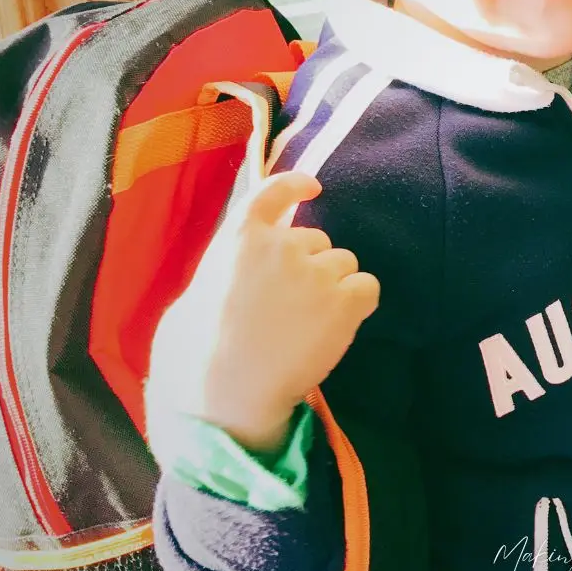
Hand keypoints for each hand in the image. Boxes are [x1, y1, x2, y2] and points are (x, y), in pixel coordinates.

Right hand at [146, 172, 379, 455]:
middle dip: (310, 265)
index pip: (272, 192)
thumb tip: (262, 253)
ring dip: (333, 285)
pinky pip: (367, 287)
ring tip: (305, 322)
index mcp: (240, 239)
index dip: (295, 184)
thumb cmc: (204, 348)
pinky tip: (337, 323)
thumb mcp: (207, 286)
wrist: (226, 386)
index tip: (313, 186)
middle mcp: (281, 246)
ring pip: (344, 264)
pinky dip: (359, 302)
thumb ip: (238, 261)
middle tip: (288, 306)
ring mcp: (314, 271)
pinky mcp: (343, 300)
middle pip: (318, 241)